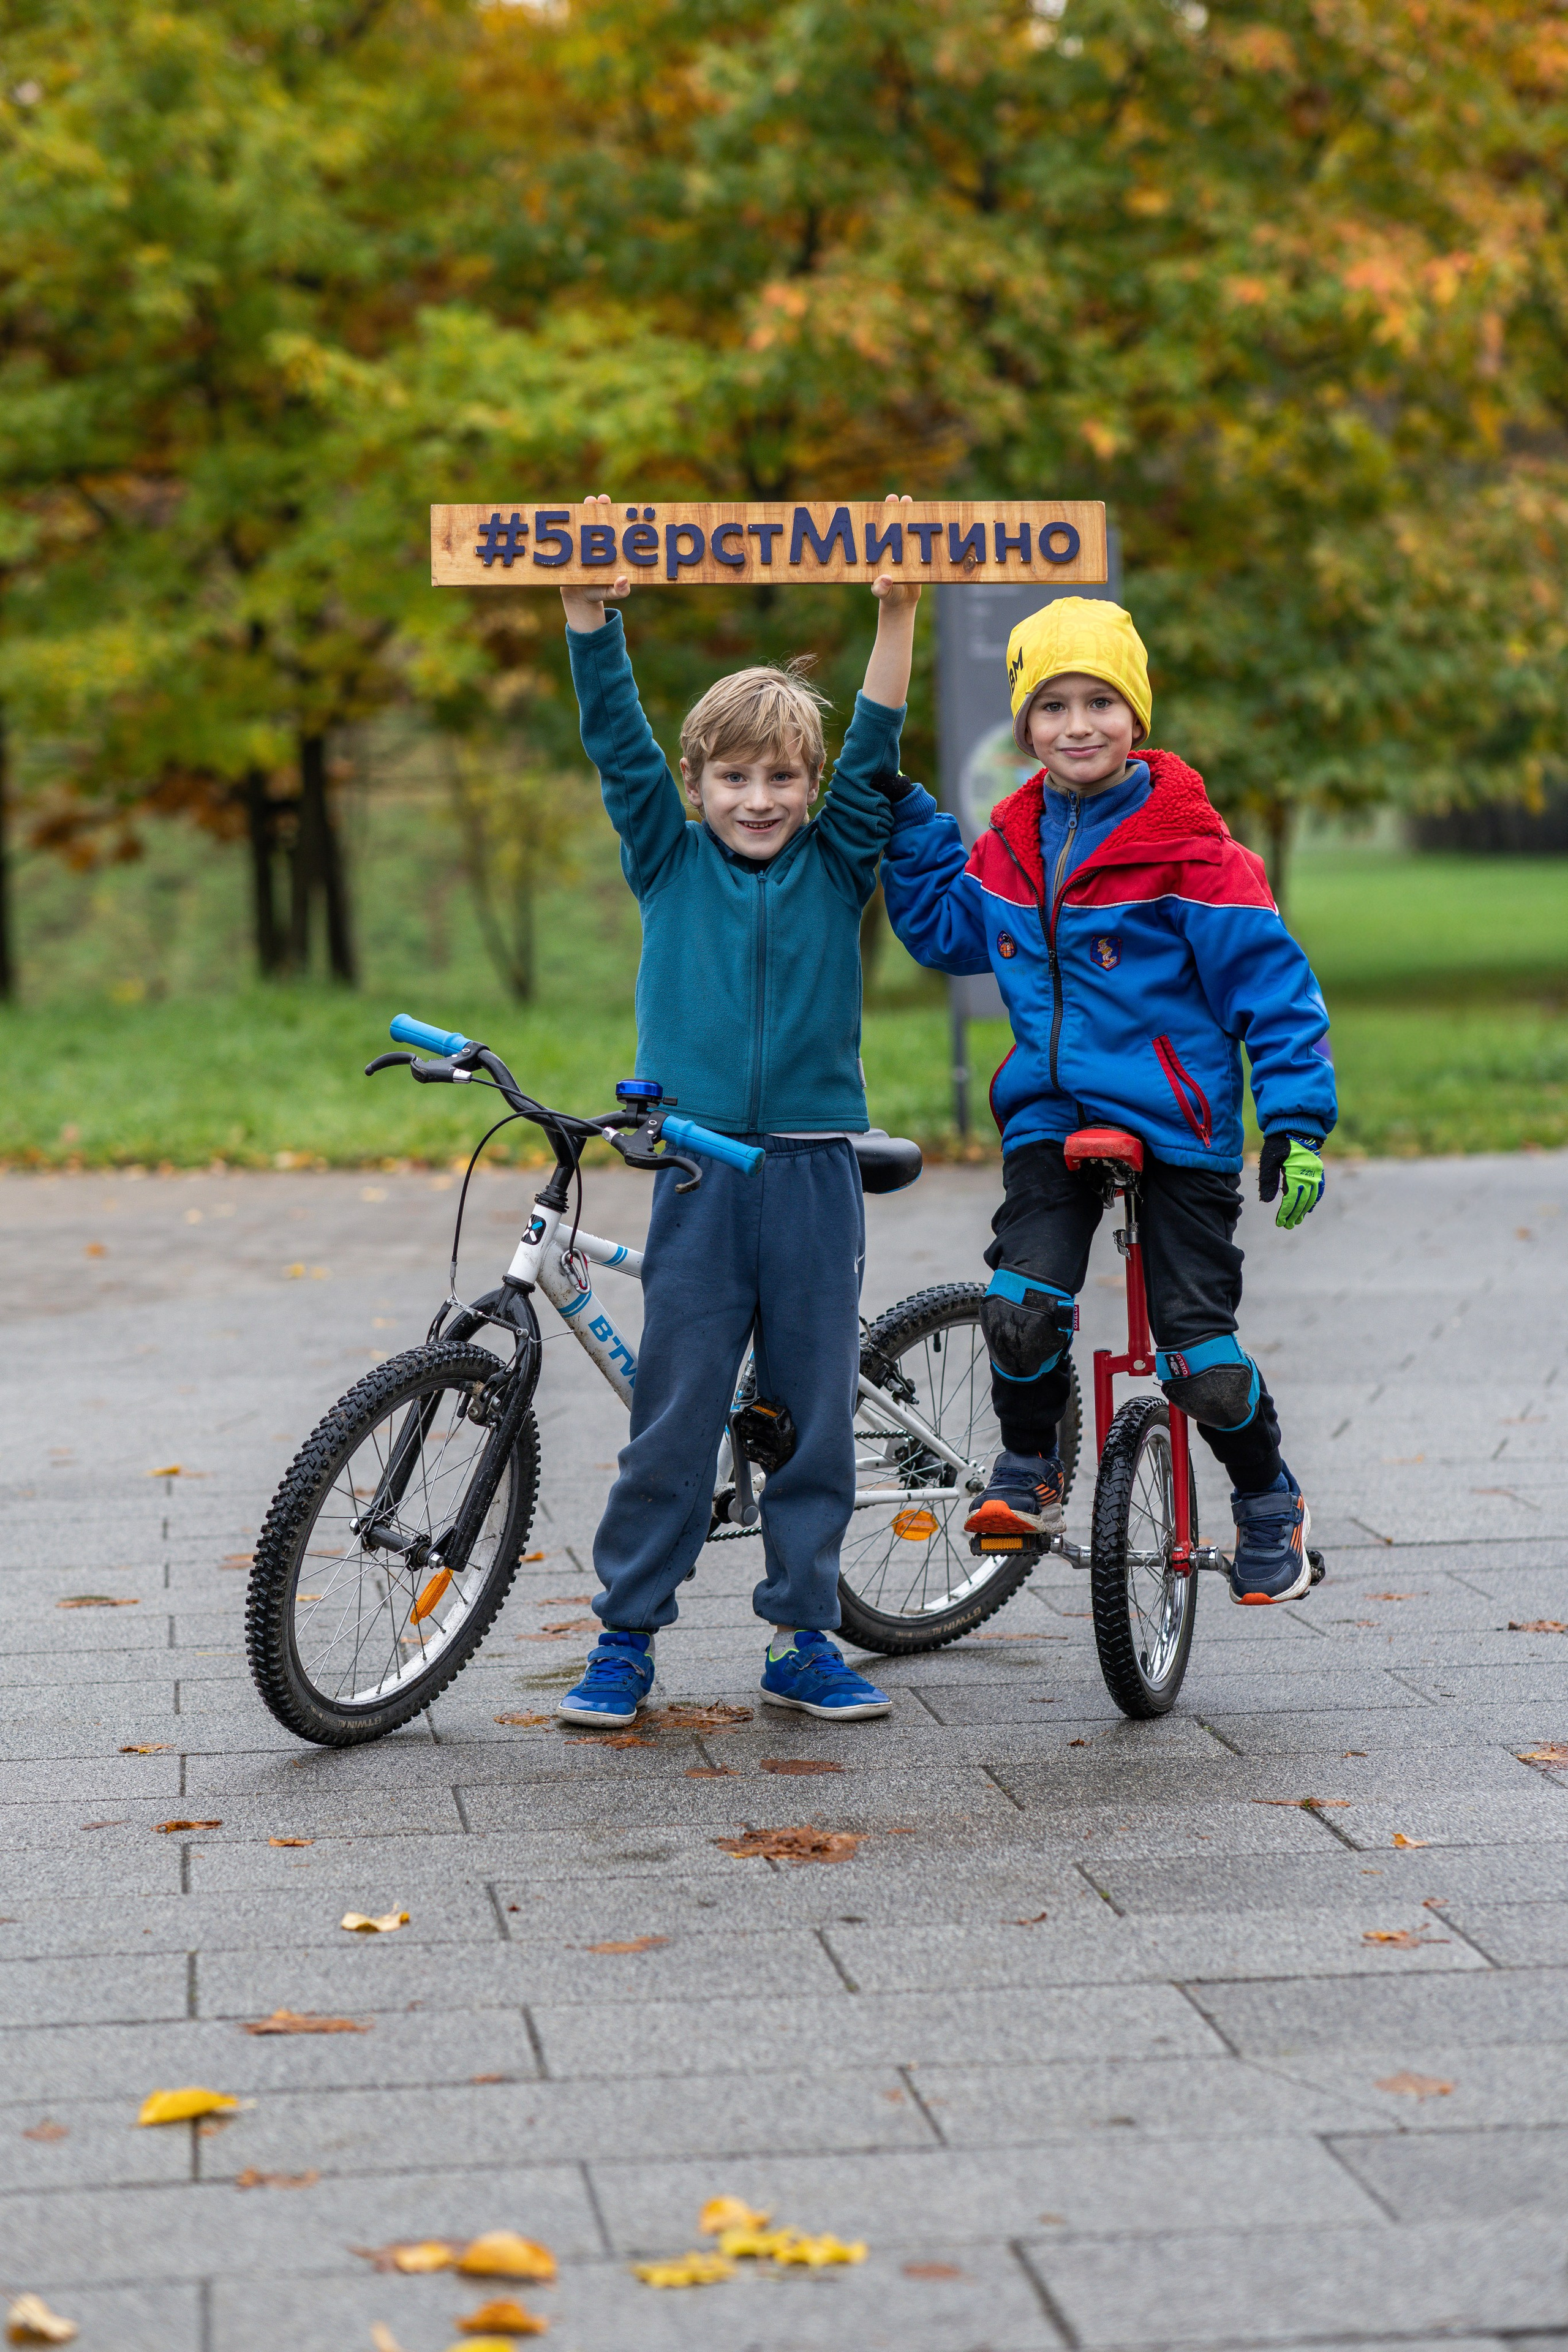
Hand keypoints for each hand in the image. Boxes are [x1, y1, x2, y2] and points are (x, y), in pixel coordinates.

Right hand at [559, 492, 630, 630]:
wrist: (577, 597)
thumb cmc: (597, 592)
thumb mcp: (610, 591)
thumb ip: (620, 591)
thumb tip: (624, 581)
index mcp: (607, 546)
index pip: (611, 525)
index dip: (611, 512)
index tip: (608, 502)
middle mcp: (593, 539)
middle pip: (595, 518)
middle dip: (595, 506)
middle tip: (594, 499)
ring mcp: (578, 542)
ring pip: (579, 523)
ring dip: (578, 511)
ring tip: (584, 502)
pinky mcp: (565, 548)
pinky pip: (562, 536)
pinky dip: (559, 527)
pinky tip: (554, 518)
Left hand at [871, 493, 920, 612]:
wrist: (902, 603)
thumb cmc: (888, 597)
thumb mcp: (883, 593)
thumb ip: (881, 588)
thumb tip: (885, 578)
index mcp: (881, 552)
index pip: (880, 530)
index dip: (882, 515)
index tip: (885, 503)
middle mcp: (892, 547)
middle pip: (894, 525)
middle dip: (897, 509)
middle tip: (902, 498)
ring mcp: (905, 549)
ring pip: (908, 530)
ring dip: (912, 516)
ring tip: (911, 500)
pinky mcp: (917, 555)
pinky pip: (922, 542)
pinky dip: (927, 533)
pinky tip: (933, 522)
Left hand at [1259, 1133, 1323, 1229]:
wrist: (1296, 1128)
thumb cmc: (1279, 1143)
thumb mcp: (1269, 1159)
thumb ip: (1268, 1180)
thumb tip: (1267, 1201)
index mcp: (1295, 1173)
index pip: (1290, 1199)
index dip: (1285, 1212)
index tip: (1280, 1222)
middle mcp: (1308, 1175)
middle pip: (1301, 1201)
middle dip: (1294, 1215)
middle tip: (1287, 1226)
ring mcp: (1315, 1173)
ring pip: (1311, 1197)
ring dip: (1304, 1210)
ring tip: (1296, 1221)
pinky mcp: (1318, 1171)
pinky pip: (1319, 1189)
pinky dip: (1314, 1200)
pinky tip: (1309, 1209)